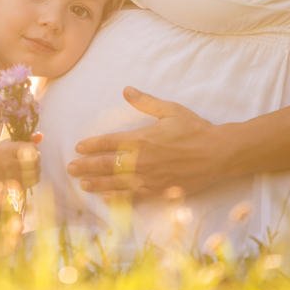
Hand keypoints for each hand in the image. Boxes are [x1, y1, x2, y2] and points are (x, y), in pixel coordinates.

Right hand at [0, 134, 41, 187]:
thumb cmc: (1, 152)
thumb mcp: (11, 142)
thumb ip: (27, 139)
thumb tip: (41, 135)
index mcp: (8, 151)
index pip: (30, 148)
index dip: (34, 147)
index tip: (30, 147)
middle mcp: (9, 164)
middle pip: (34, 161)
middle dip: (37, 157)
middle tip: (34, 156)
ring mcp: (12, 176)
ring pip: (35, 172)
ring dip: (37, 167)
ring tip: (33, 164)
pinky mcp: (14, 185)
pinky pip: (33, 181)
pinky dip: (35, 176)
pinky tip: (31, 172)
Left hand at [67, 87, 228, 201]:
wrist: (218, 153)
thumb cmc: (195, 129)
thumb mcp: (170, 110)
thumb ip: (146, 102)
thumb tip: (126, 90)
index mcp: (143, 139)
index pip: (110, 143)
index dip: (92, 145)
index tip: (79, 147)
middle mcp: (142, 160)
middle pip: (108, 164)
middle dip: (87, 166)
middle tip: (70, 168)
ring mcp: (150, 177)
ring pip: (117, 182)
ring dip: (98, 183)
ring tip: (82, 184)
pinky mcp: (159, 190)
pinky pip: (134, 196)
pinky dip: (118, 197)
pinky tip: (106, 198)